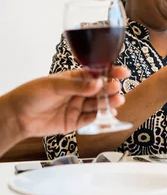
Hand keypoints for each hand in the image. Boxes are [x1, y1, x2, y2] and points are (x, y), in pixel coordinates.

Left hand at [3, 66, 128, 138]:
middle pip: (100, 90)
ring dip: (109, 102)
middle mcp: (79, 93)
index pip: (96, 74)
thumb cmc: (31, 95)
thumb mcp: (55, 85)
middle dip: (111, 89)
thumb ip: (78, 86)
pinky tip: (109, 113)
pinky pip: (92, 119)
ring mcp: (78, 107)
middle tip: (117, 88)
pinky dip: (101, 117)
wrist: (17, 117)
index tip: (122, 72)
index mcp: (74, 79)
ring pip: (98, 104)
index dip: (110, 73)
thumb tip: (98, 83)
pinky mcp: (75, 122)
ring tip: (117, 101)